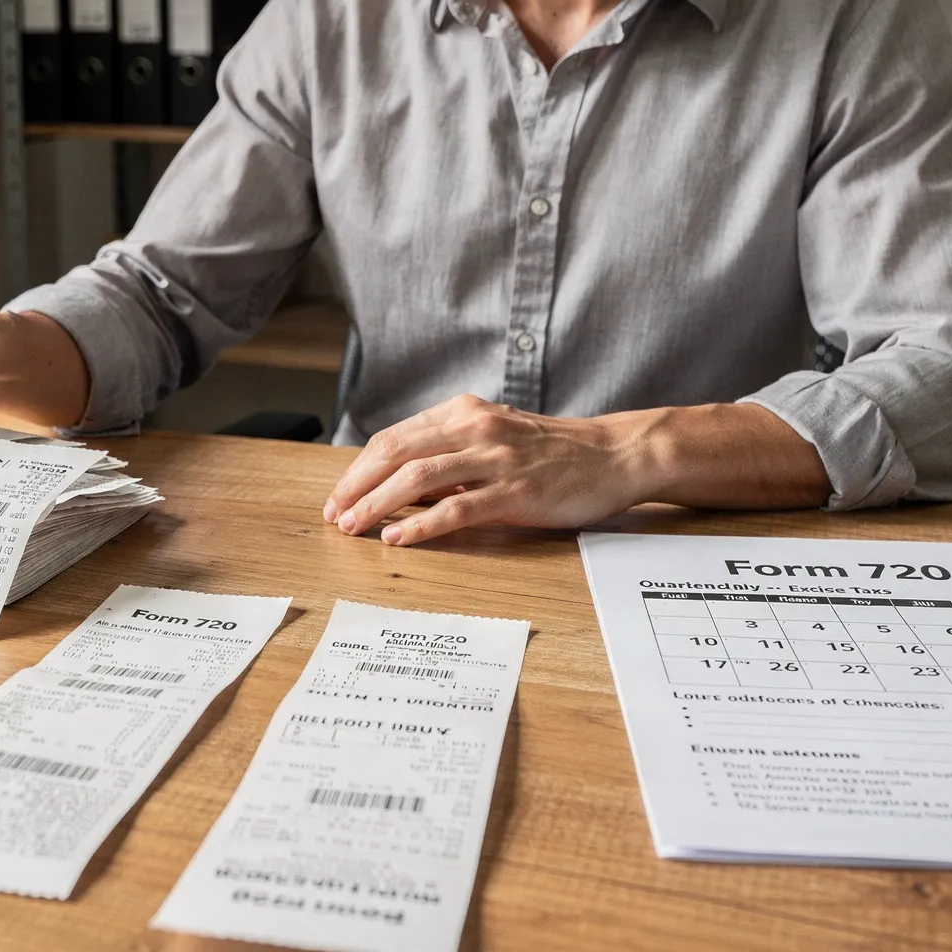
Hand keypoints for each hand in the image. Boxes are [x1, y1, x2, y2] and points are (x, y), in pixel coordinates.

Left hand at [321, 395, 830, 546]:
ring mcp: (496, 459)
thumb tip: (403, 488)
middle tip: (333, 514)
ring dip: (377, 503)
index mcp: (466, 414)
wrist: (617, 455)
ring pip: (419, 476)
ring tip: (353, 527)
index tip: (339, 495)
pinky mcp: (516, 492)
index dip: (360, 467)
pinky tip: (397, 537)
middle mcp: (476, 429)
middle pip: (396, 451)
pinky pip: (457, 508)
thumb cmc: (557, 454)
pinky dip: (420, 523)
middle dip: (356, 484)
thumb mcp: (497, 440)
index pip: (396, 437)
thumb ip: (453, 456)